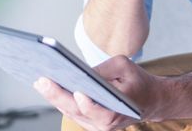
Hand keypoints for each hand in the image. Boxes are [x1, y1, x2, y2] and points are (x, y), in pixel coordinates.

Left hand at [34, 55, 162, 130]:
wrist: (150, 100)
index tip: (76, 92)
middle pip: (77, 111)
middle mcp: (106, 124)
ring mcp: (97, 127)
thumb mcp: (125, 67)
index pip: (99, 112)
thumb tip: (80, 71)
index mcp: (118, 111)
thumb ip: (104, 69)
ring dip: (55, 98)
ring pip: (71, 113)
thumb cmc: (138, 82)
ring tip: (41, 82)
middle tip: (43, 81)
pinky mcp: (91, 124)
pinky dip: (61, 101)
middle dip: (58, 96)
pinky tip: (50, 89)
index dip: (86, 104)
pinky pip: (73, 113)